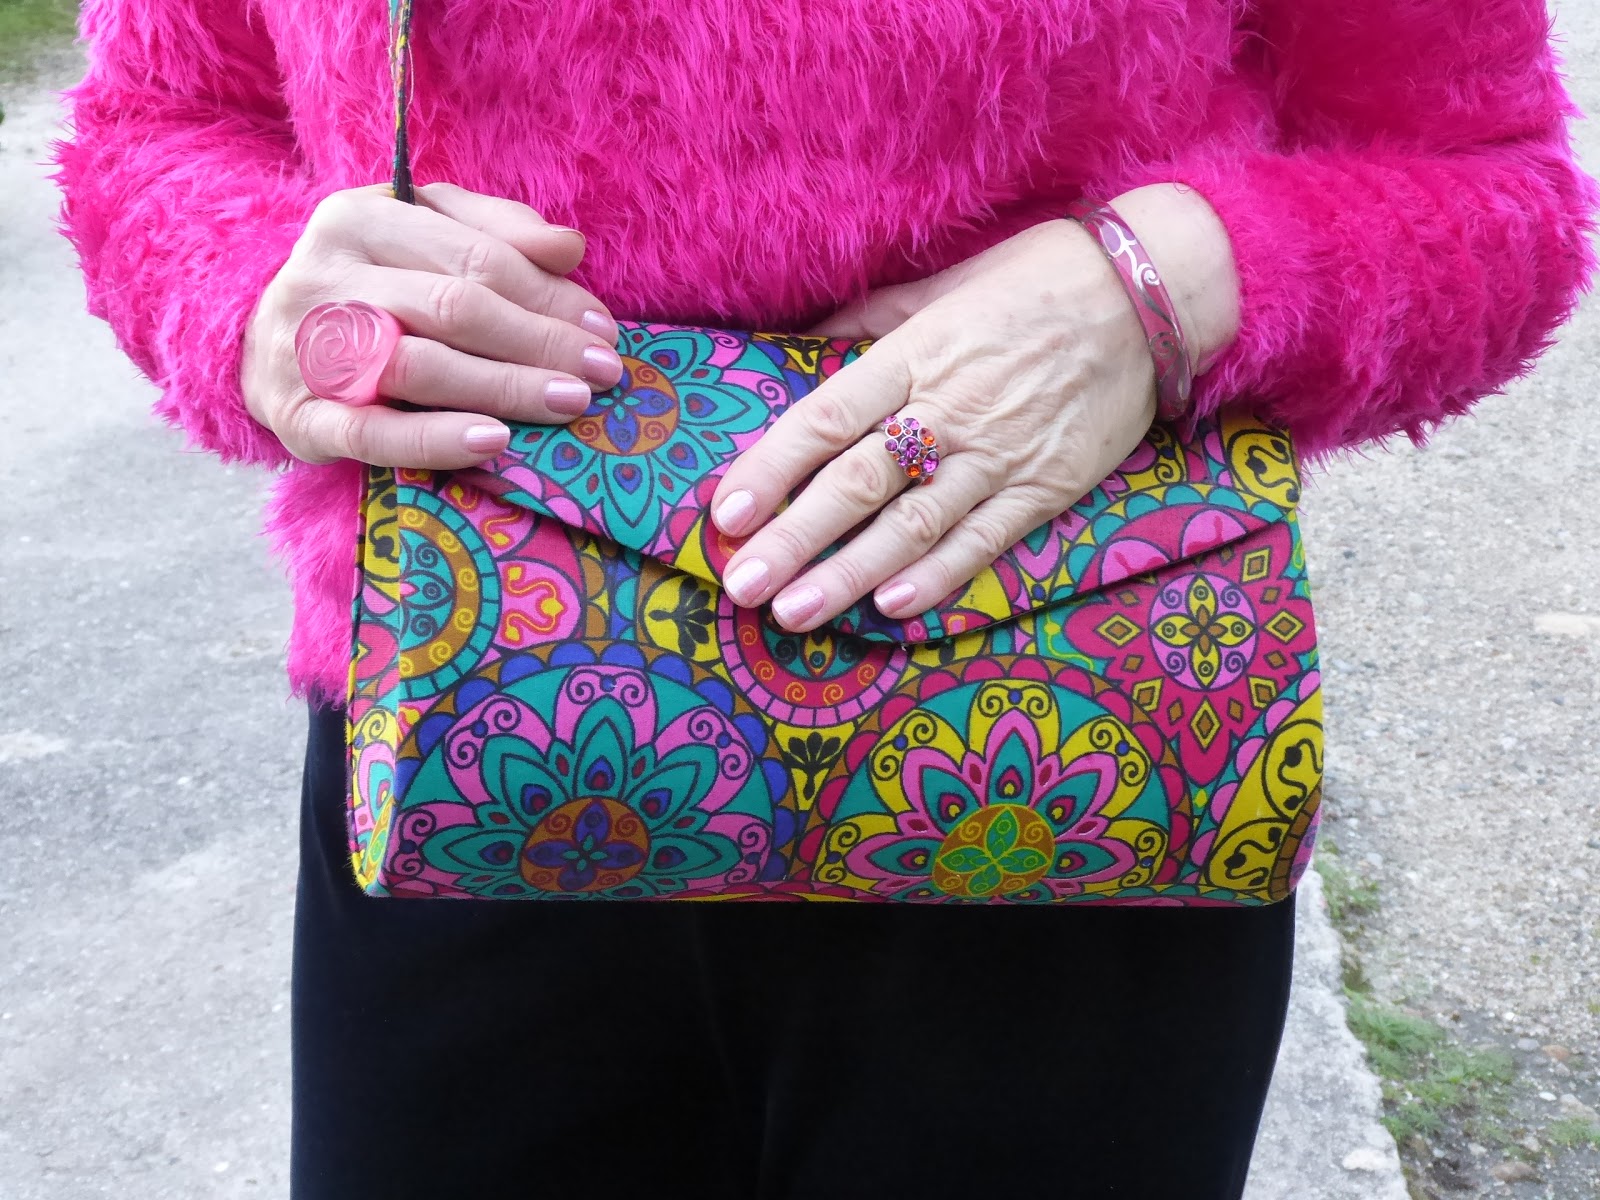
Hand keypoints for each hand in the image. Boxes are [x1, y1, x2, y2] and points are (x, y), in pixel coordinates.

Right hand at [242, 180, 622, 468]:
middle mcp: (326, 274)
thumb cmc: (367, 286)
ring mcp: (305, 346)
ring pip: (419, 364)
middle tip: (603, 372)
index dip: (548, 294)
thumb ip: (495, 232)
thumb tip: (570, 247)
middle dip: (540, 341)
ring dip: (505, 386)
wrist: (259, 341)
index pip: (475, 256)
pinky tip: (497, 441)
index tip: (602, 328)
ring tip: (570, 402)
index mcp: (359, 217)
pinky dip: (437, 438)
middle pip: (455, 308)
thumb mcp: (422, 235)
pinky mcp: (297, 415)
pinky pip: (372, 432)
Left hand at [708, 184, 1240, 631]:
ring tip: (795, 612)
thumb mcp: (942, 284)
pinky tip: (893, 607)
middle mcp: (951, 409)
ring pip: (914, 524)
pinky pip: (985, 540)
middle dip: (794, 539)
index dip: (771, 468)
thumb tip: (802, 347)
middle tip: (741, 585)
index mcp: (916, 354)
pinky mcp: (1046, 486)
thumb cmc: (1036, 279)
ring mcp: (1000, 454)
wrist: (1150, 293)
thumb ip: (869, 323)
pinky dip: (939, 576)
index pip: (826, 418)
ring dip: (850, 573)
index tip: (726, 511)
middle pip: (858, 483)